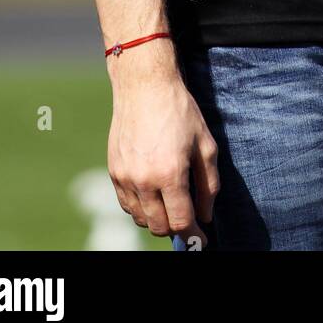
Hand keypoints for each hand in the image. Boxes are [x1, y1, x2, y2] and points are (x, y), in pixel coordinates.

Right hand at [107, 43, 218, 245]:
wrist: (144, 86)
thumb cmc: (179, 111)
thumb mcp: (205, 144)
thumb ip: (208, 184)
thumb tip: (206, 214)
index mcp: (170, 174)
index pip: (181, 222)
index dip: (195, 234)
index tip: (202, 237)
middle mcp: (144, 180)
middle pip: (159, 226)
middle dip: (177, 228)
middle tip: (188, 218)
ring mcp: (125, 177)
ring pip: (141, 219)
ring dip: (157, 219)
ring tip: (171, 203)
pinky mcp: (114, 171)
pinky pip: (126, 205)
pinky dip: (140, 208)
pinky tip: (153, 194)